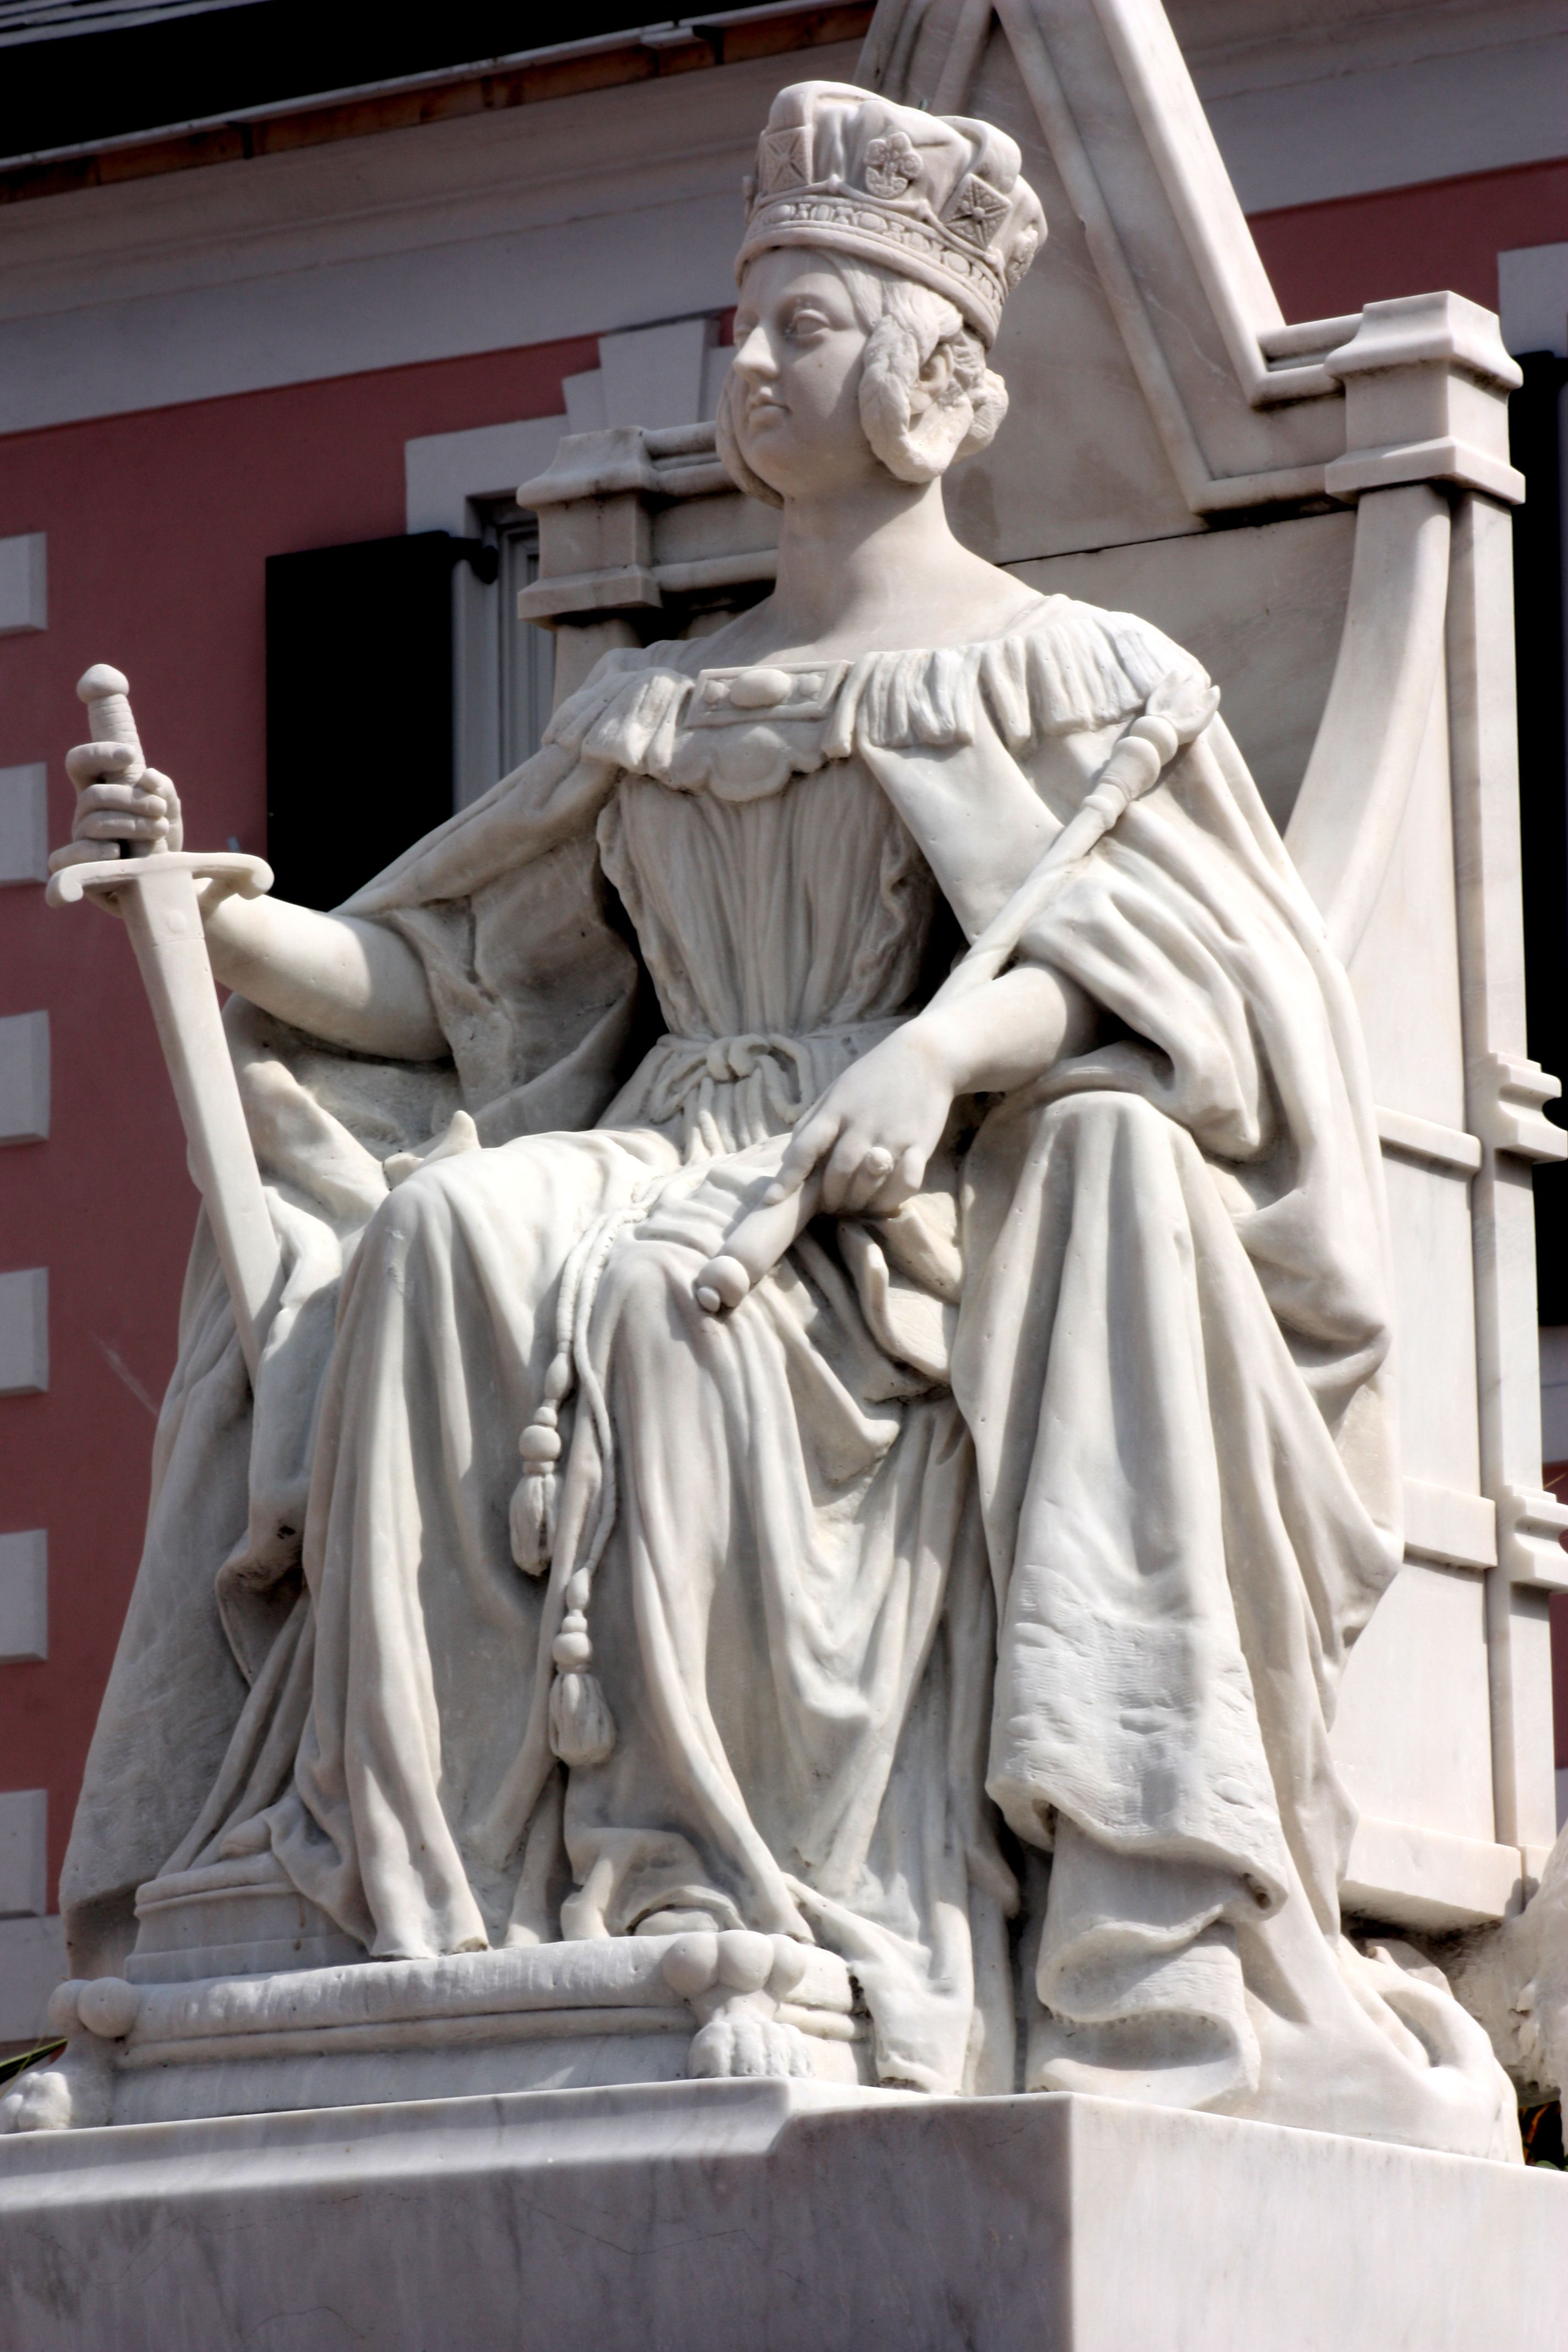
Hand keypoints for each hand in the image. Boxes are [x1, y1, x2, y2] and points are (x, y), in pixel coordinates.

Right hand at [55, 738, 182, 868]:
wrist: (169, 883)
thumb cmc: (163, 842)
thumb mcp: (169, 812)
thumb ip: (163, 789)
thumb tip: (148, 776)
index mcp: (100, 794)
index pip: (80, 764)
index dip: (97, 754)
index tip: (131, 755)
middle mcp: (85, 815)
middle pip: (93, 795)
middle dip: (129, 799)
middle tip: (160, 808)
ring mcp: (80, 842)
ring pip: (91, 823)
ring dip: (129, 825)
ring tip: (159, 830)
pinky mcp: (78, 870)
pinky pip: (65, 857)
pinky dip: (92, 852)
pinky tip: (117, 851)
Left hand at [770, 1023, 953, 1217]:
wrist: (925, 1056)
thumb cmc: (873, 1076)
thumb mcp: (835, 1091)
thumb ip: (811, 1121)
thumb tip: (786, 1156)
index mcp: (836, 1109)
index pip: (804, 1148)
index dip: (787, 1177)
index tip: (772, 1199)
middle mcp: (861, 1123)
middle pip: (837, 1172)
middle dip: (829, 1198)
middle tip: (828, 1208)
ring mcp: (892, 1134)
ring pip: (868, 1181)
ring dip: (857, 1202)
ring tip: (852, 1208)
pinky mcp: (920, 1143)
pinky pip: (906, 1181)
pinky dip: (893, 1197)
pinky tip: (885, 1200)